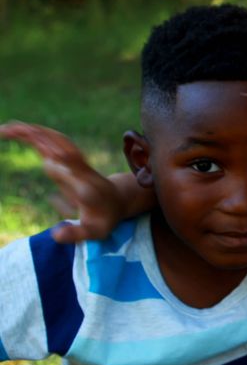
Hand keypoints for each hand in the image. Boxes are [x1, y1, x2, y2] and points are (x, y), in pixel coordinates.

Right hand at [0, 121, 124, 242]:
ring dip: (32, 132)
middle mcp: (81, 169)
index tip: (48, 155)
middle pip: (62, 146)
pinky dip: (33, 135)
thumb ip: (77, 234)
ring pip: (55, 140)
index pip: (75, 170)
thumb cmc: (105, 219)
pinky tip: (15, 131)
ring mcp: (75, 162)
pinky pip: (51, 143)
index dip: (63, 162)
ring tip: (5, 129)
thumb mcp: (96, 232)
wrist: (117, 200)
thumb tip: (55, 235)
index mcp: (87, 186)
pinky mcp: (67, 160)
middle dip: (39, 138)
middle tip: (9, 132)